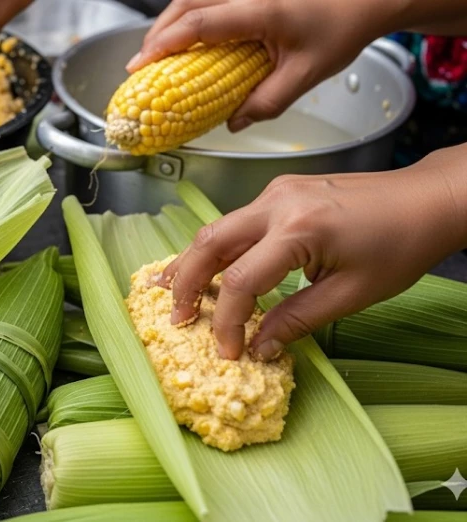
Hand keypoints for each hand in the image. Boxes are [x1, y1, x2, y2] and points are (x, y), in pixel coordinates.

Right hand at [125, 0, 390, 131]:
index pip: (200, 24)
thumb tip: (233, 122)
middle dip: (157, 35)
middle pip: (185, 5)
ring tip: (156, 53)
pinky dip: (187, 16)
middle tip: (140, 65)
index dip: (165, 44)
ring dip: (169, 24)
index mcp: (260, 10)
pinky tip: (183, 37)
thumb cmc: (340, 30)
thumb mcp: (306, 75)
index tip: (141, 66)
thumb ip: (267, 102)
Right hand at [158, 144, 466, 360]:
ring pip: (217, 228)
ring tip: (175, 292)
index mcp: (299, 230)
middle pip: (209, 243)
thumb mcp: (351, 295)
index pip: (241, 281)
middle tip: (176, 318)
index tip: (228, 351)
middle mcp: (278, 203)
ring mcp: (276, 192)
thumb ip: (297, 320)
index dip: (227, 322)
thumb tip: (258, 347)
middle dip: (186, 284)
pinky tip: (210, 269)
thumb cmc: (400, 246)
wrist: (428, 199)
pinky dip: (218, 249)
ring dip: (194, 263)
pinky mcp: (281, 191)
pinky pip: (237, 222)